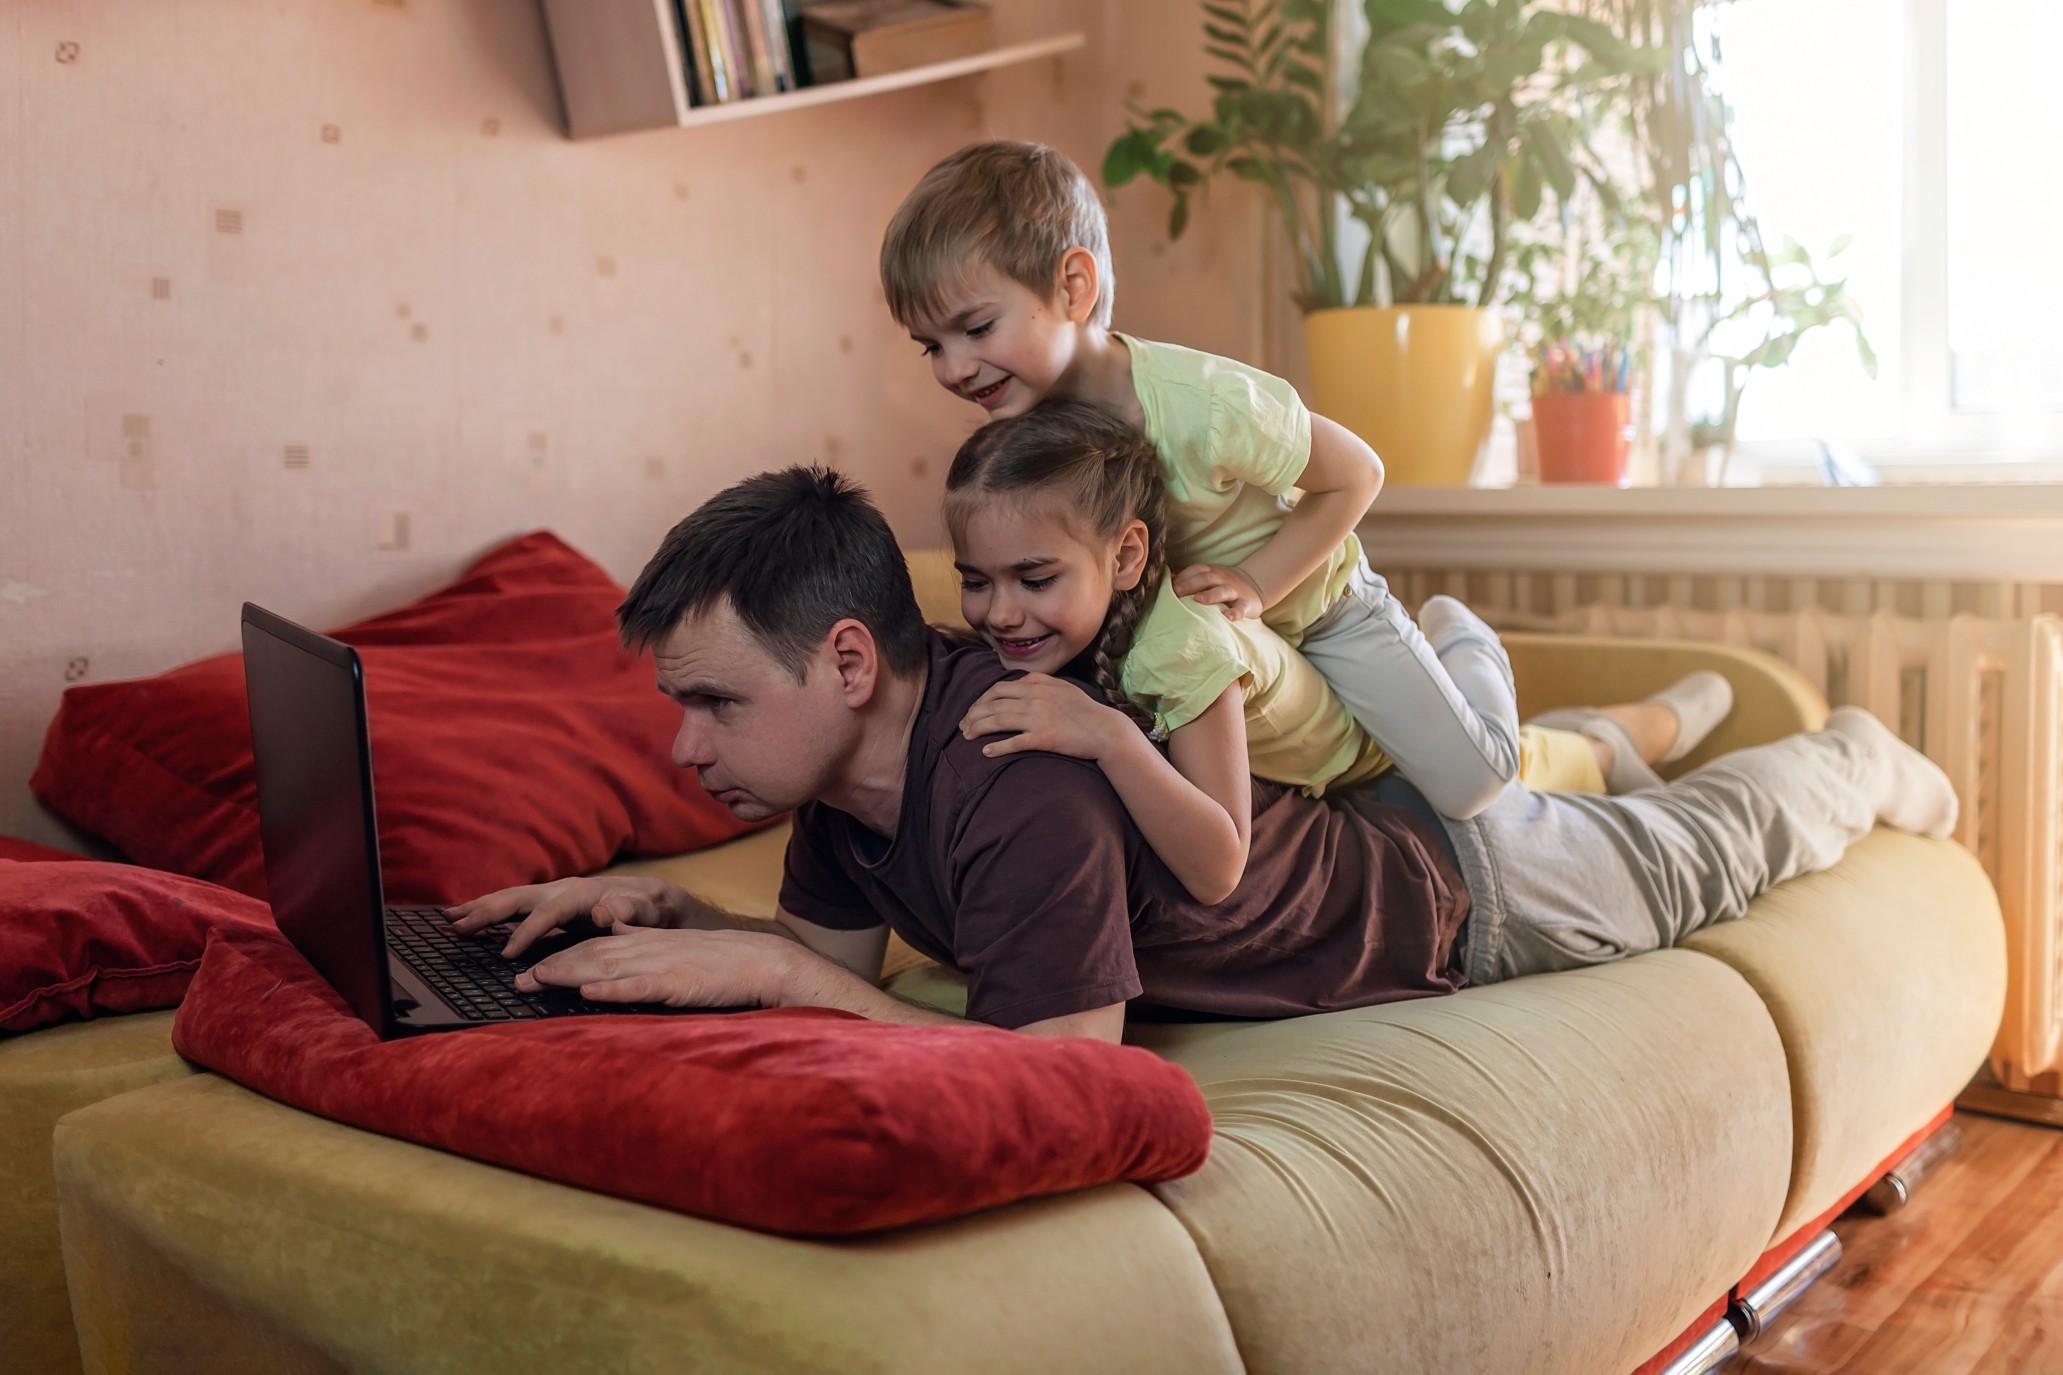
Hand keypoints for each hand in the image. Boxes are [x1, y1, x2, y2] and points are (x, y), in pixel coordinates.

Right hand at [445, 876, 683, 958]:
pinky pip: (512, 905)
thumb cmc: (651, 908)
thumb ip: (629, 912)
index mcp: (583, 894)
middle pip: (518, 898)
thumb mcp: (649, 910)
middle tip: (457, 929)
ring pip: (510, 898)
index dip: (527, 931)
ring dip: (478, 908)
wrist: (653, 896)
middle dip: (487, 913)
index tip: (506, 953)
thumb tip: (604, 913)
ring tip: (447, 920)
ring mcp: (552, 893)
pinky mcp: (547, 902)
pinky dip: (487, 910)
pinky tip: (465, 919)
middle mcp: (562, 889)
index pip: (549, 912)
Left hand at [515, 926, 800, 1007]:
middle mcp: (648, 949)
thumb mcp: (678, 945)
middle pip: (591, 955)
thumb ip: (645, 938)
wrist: (764, 961)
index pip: (595, 946)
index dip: (561, 955)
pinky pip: (640, 987)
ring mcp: (662, 965)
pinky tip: (590, 994)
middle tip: (517, 982)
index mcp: (648, 942)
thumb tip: (616, 926)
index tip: (530, 969)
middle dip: (552, 966)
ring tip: (538, 982)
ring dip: (570, 975)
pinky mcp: (679, 983)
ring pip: (607, 967)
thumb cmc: (723, 961)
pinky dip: (613, 990)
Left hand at [960, 673, 1128, 759]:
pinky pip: (1014, 742)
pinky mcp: (1043, 738)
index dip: (981, 700)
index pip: (998, 688)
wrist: (1104, 729)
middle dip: (973, 714)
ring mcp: (1038, 718)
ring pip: (998, 720)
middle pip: (993, 704)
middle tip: (963, 726)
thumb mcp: (1061, 687)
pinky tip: (986, 752)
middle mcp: (1034, 698)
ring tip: (966, 736)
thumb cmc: (1084, 710)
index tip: (973, 710)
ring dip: (978, 728)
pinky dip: (997, 747)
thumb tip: (1019, 684)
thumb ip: (1039, 683)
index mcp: (1037, 684)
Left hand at [1172, 563, 1264, 620]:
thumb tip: (1165, 582)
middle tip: (1176, 593)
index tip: (1168, 585)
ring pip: (1223, 591)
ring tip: (1198, 600)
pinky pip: (1241, 608)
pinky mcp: (1247, 604)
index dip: (1183, 576)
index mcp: (1212, 572)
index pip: (1197, 570)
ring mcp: (1236, 591)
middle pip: (1206, 578)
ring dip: (1210, 595)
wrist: (1256, 585)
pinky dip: (1235, 613)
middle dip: (1190, 584)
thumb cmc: (1223, 585)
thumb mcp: (1209, 578)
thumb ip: (1190, 579)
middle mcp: (1223, 579)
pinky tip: (1228, 618)